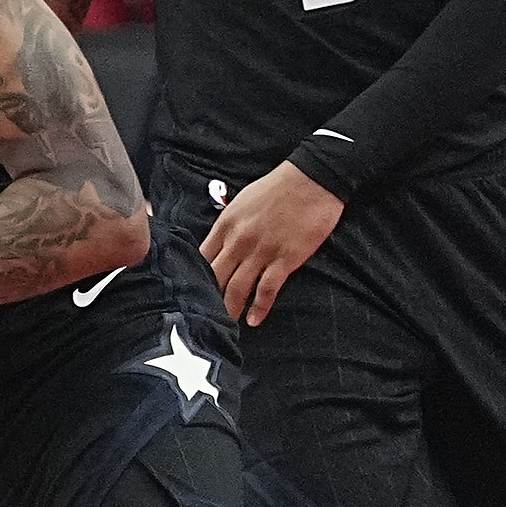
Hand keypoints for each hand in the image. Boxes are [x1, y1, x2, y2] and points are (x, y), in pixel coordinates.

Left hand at [202, 162, 344, 324]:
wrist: (312, 180)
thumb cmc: (279, 187)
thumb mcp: (242, 201)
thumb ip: (229, 224)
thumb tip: (220, 242)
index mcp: (226, 224)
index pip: (201, 257)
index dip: (195, 278)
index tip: (193, 293)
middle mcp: (239, 240)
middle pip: (215, 277)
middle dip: (207, 300)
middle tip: (203, 318)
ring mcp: (261, 251)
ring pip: (237, 288)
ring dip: (230, 310)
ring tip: (225, 326)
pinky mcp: (284, 259)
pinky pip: (267, 289)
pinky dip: (259, 307)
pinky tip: (254, 320)